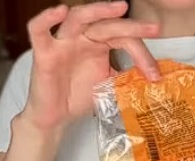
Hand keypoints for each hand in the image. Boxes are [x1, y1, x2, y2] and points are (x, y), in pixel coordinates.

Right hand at [22, 2, 159, 131]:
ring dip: (99, 10)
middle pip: (106, 24)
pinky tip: (60, 11)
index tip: (155, 74)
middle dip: (131, 25)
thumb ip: (127, 76)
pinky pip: (38, 30)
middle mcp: (82, 37)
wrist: (57, 116)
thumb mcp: (110, 84)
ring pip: (78, 17)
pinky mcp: (43, 53)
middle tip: (154, 28)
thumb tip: (154, 75)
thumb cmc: (80, 95)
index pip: (123, 39)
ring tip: (120, 7)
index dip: (141, 54)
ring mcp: (62, 42)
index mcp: (99, 43)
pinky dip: (47, 18)